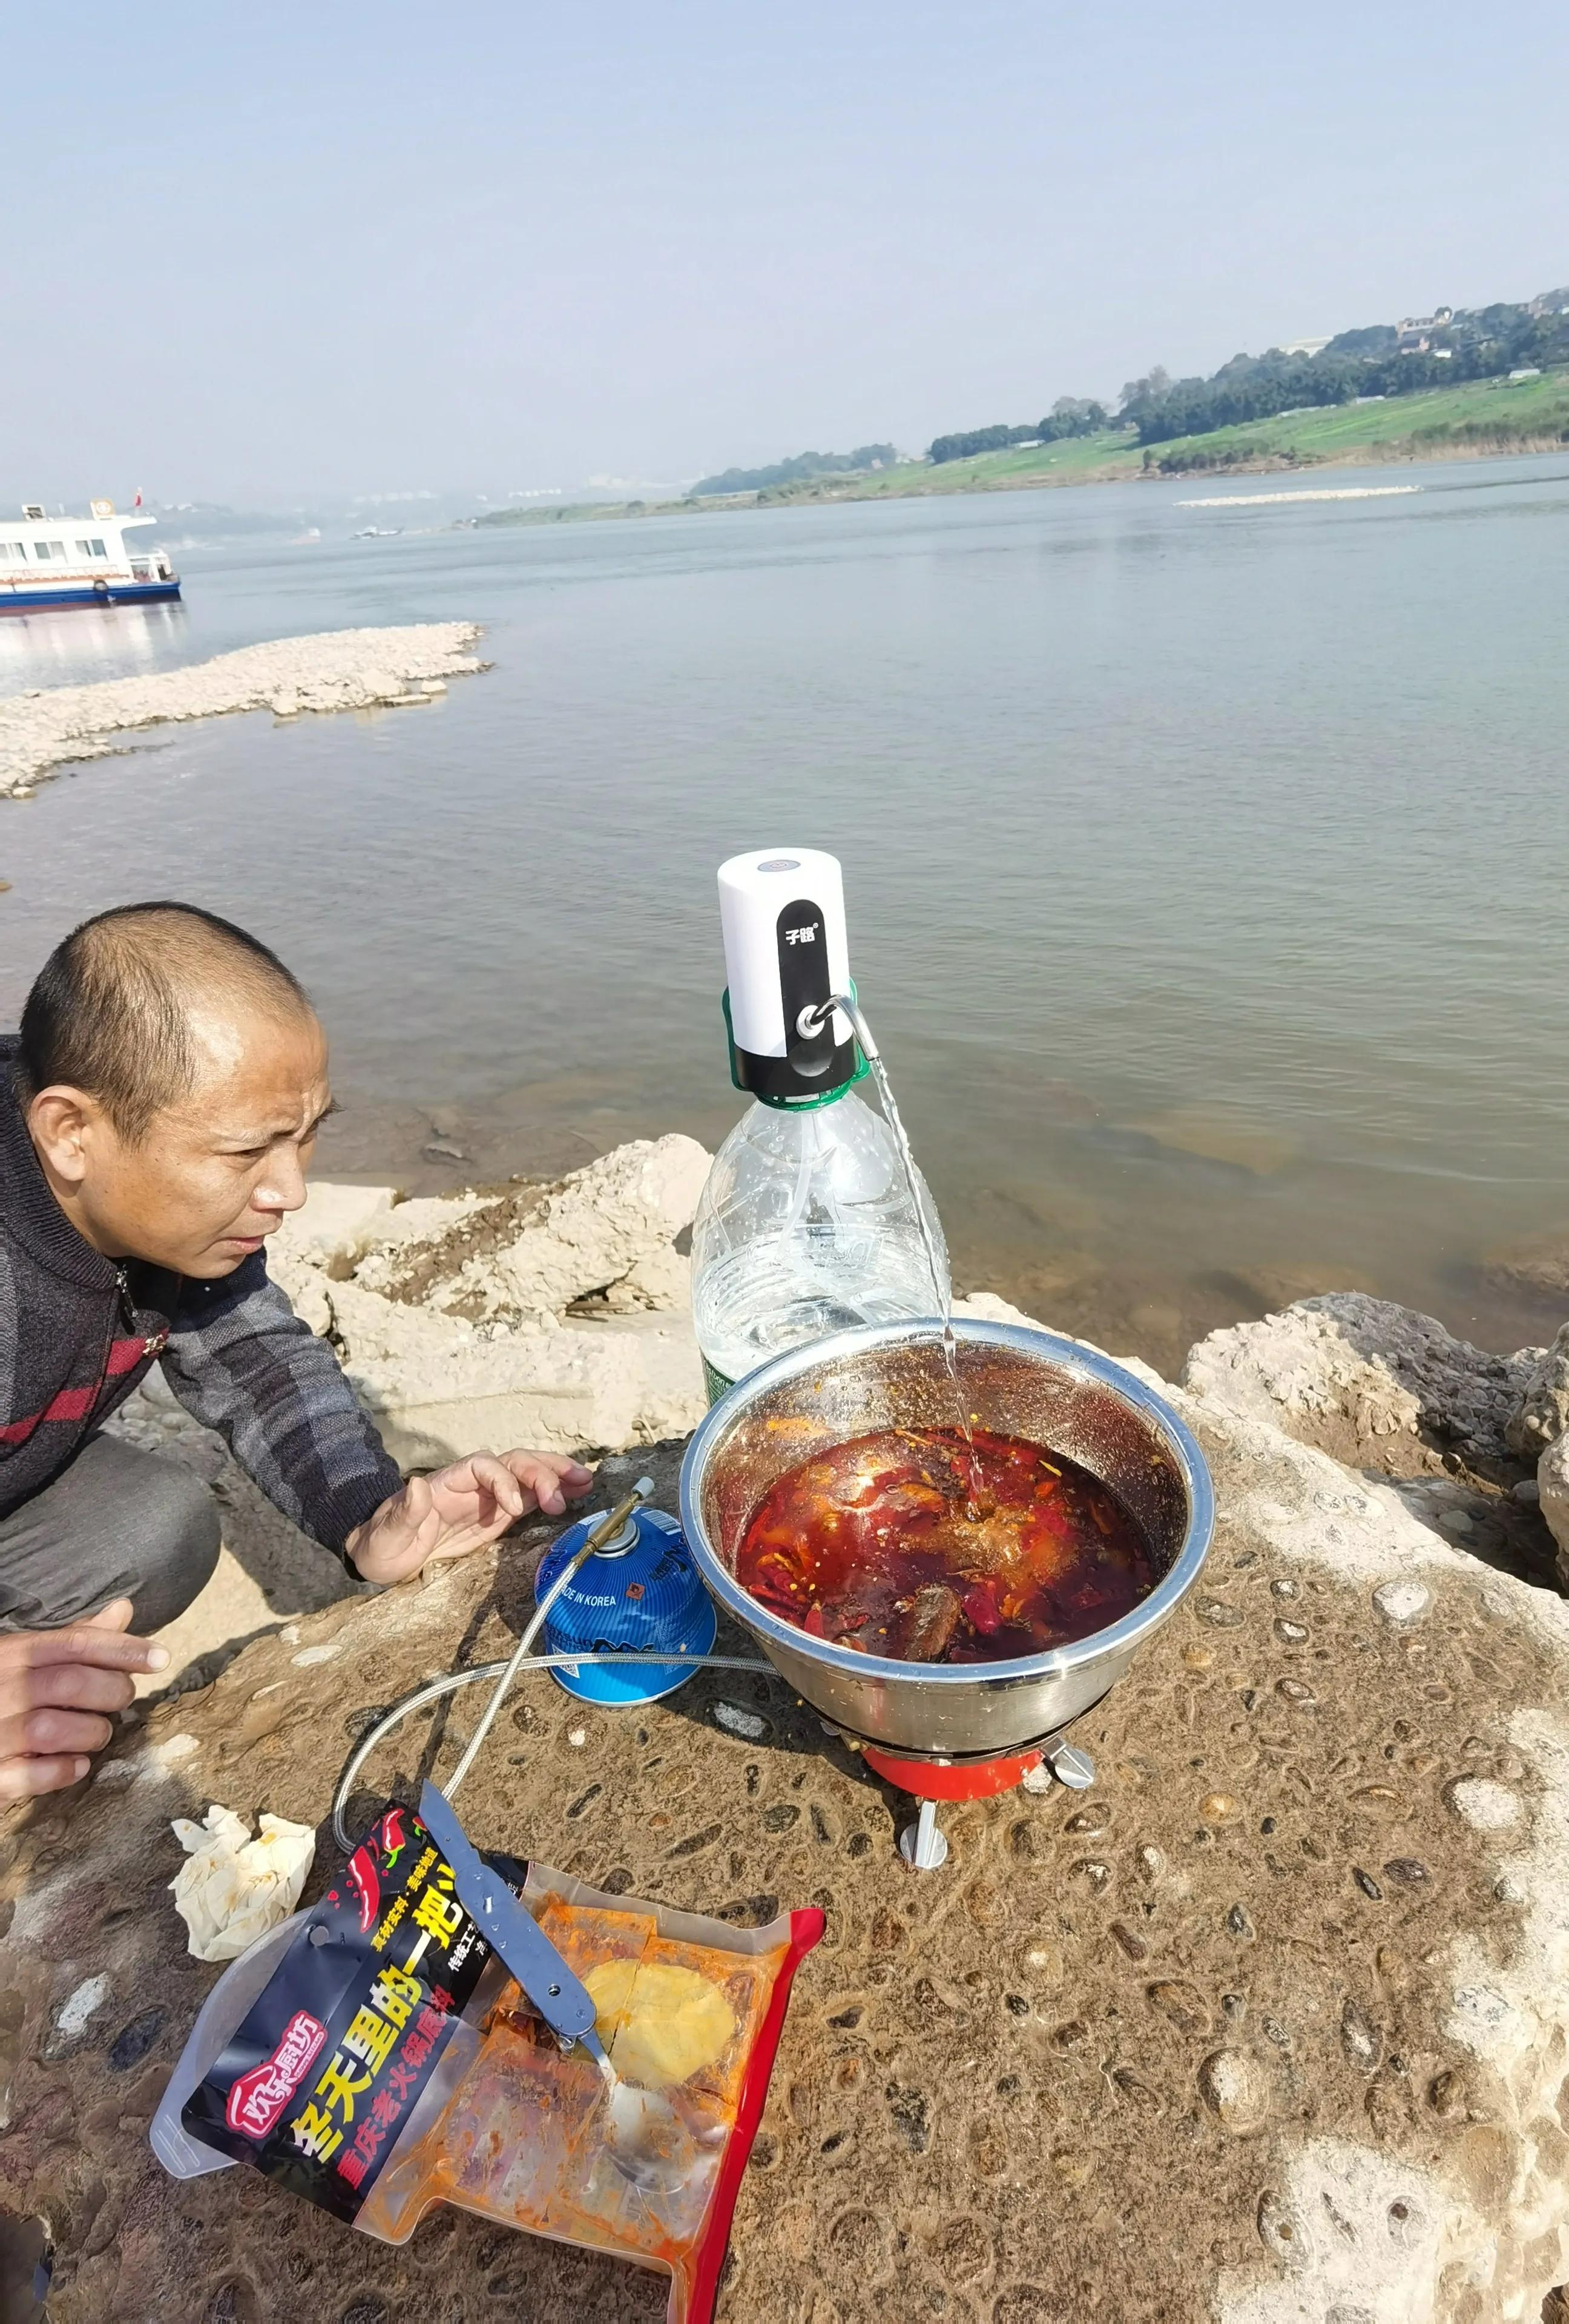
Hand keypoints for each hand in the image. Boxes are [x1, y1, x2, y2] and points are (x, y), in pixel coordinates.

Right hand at [0, 1599, 169, 1801]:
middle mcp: (0, 1689)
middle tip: (123, 1698)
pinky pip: (29, 1776)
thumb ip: (74, 1638)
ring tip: (98, 1734)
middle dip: (112, 1691)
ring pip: (52, 1729)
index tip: (161, 1657)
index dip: (122, 1649)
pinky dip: (62, 1772)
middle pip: (70, 1683)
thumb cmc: (0, 1690)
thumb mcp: (25, 1656)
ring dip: (90, 1733)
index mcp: (11, 1654)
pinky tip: (77, 1765)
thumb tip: (123, 1609)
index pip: (74, 1643)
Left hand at [345, 1449, 592, 1585]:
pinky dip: (554, 1493)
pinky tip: (577, 1494)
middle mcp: (472, 1483)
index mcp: (447, 1483)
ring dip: (557, 1475)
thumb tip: (417, 1485)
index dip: (503, 1480)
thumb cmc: (383, 1543)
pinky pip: (531, 1497)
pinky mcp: (498, 1515)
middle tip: (567, 1494)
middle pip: (513, 1463)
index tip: (515, 1506)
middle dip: (542, 1473)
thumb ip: (404, 1512)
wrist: (385, 1556)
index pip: (483, 1466)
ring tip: (586, 1482)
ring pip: (528, 1474)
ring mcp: (488, 1497)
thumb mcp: (387, 1533)